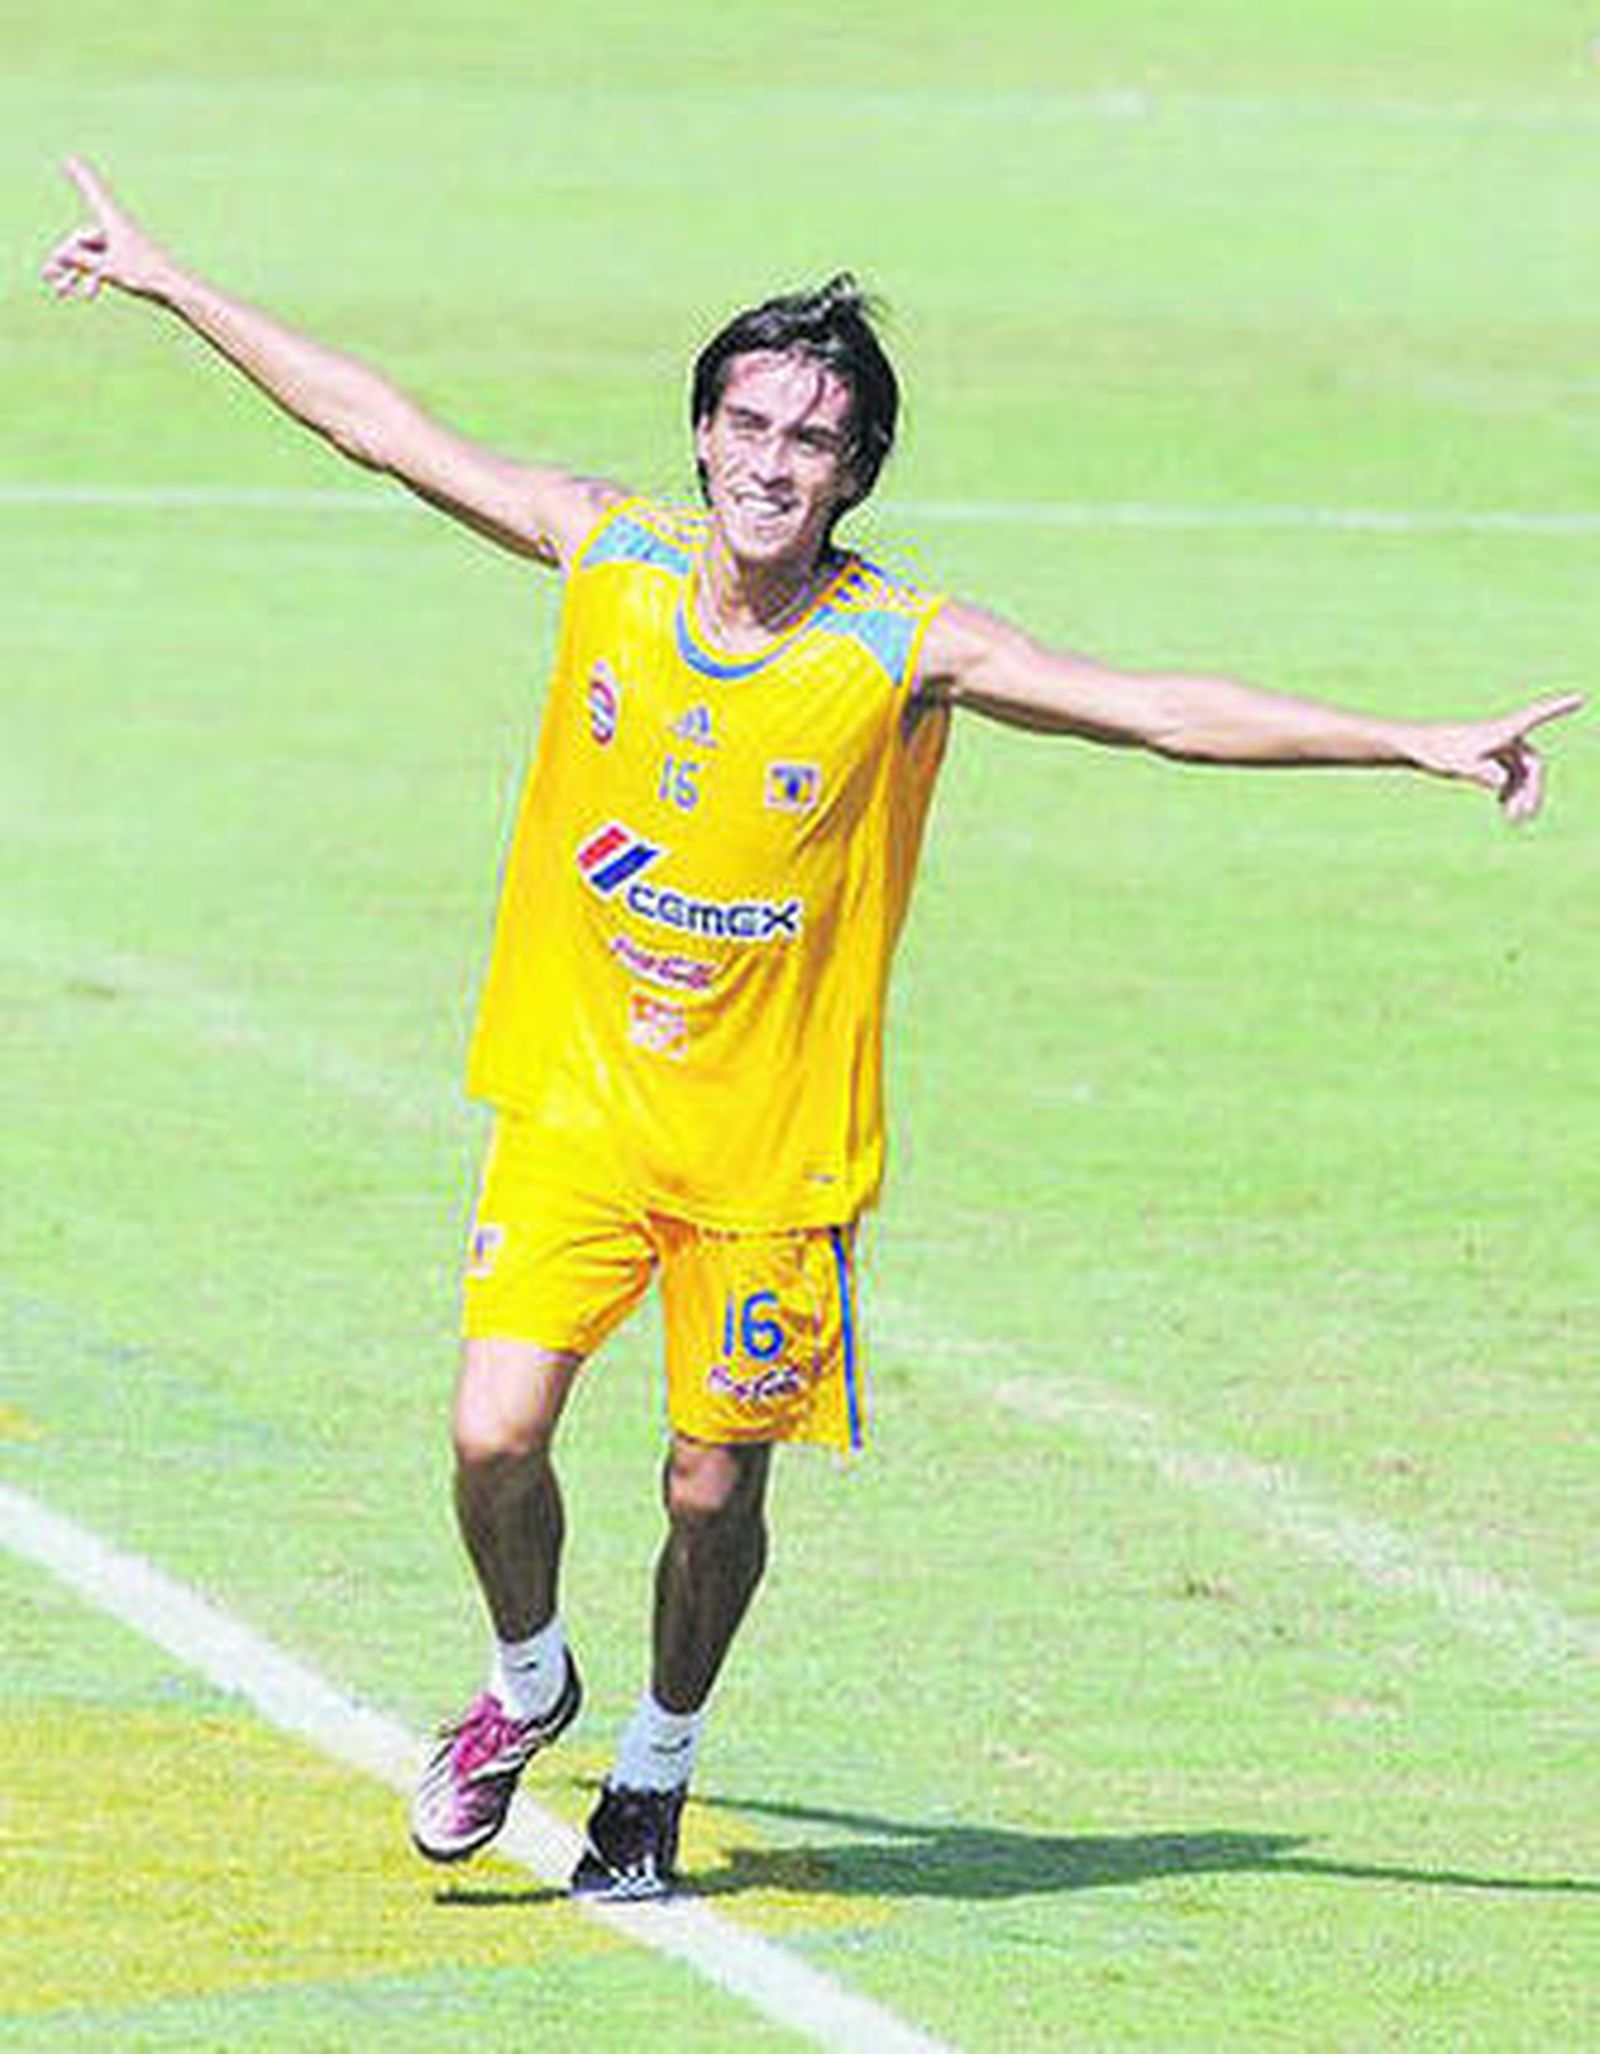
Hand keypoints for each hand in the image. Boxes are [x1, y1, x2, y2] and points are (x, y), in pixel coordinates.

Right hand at [41, 157, 172, 302]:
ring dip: (76, 273)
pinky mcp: (131, 260)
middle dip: (64, 259)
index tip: (69, 159)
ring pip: (92, 255)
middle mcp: (118, 228)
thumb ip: (82, 261)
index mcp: (113, 220)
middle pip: (83, 239)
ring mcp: (124, 244)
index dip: (80, 177)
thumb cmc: (146, 275)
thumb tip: (63, 256)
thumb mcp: (108, 268)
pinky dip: (94, 276)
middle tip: (46, 275)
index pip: (92, 192)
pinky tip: (88, 294)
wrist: (177, 289)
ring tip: (60, 292)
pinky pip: (105, 264)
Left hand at [1412, 692, 1584, 822]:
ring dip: (1520, 795)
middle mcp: (1505, 736)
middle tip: (1525, 817)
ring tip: (1513, 820)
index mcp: (1503, 731)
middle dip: (1532, 790)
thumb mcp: (1462, 766)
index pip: (1536, 716)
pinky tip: (1503, 807)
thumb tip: (1502, 784)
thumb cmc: (1439, 752)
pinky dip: (1510, 790)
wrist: (1419, 748)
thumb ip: (1483, 773)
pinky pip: (1510, 775)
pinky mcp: (1489, 756)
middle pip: (1532, 763)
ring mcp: (1498, 747)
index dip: (1558, 707)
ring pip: (1521, 773)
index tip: (1580, 698)